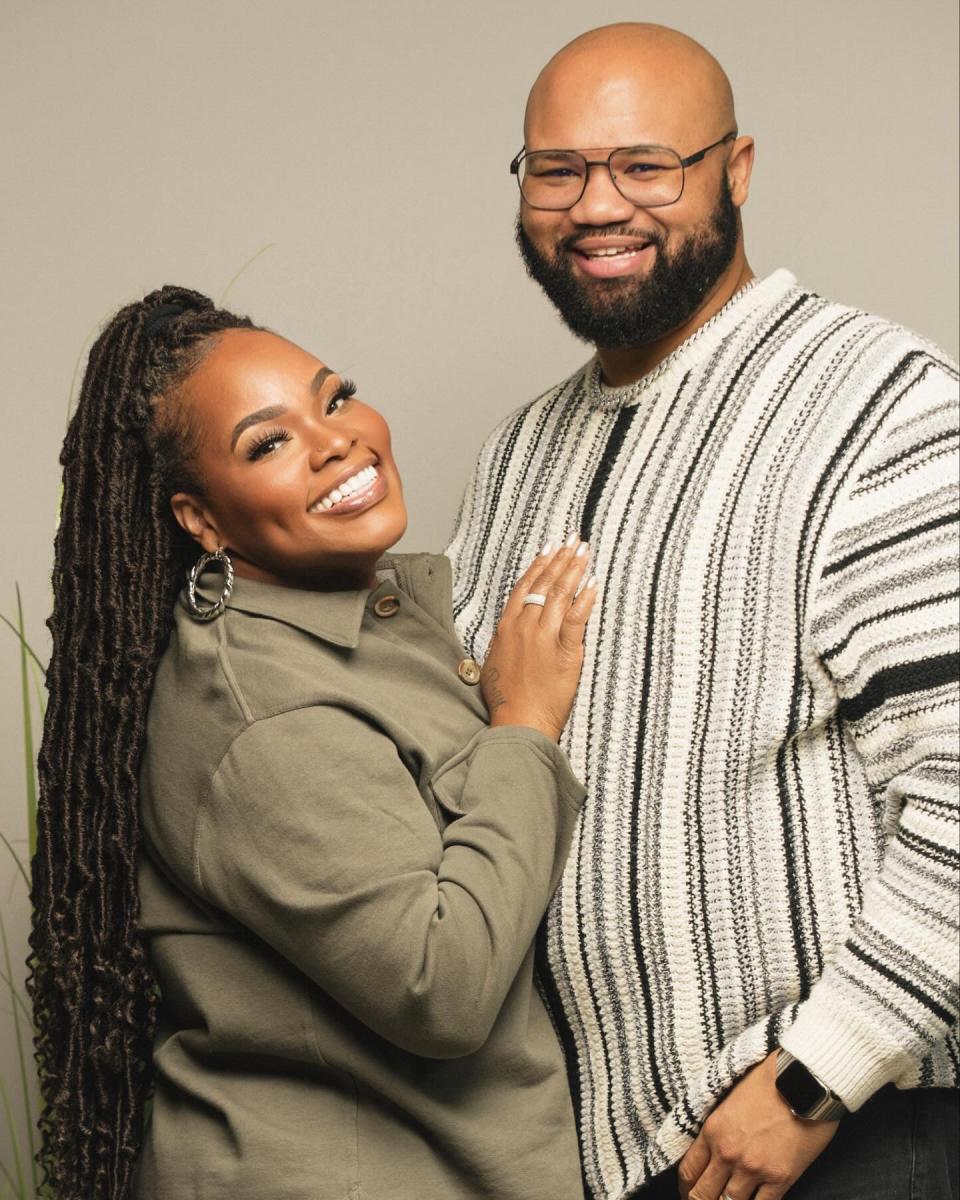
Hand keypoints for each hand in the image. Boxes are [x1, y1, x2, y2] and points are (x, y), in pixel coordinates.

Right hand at [480, 537, 596, 740]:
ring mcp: (544, 638)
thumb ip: (503, 642)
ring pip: (560, 594)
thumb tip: (508, 632)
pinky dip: (585, 599)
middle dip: (561, 559)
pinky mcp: (565, 652)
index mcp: (506, 627)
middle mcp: (524, 627)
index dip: (539, 565)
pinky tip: (593, 583)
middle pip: (544, 584)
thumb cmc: (505, 700)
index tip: (550, 549)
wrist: (519, 722)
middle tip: (574, 540)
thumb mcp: (494, 664)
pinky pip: (577, 618)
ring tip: (585, 551)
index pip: (525, 586)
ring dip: (574, 569)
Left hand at [677, 1051, 837, 1199]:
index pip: (687, 1171)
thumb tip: (710, 1149)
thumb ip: (717, 1127)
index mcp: (712, 1130)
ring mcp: (754, 1168)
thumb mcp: (730, 1098)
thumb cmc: (768, 1082)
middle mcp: (728, 1153)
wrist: (804, 1080)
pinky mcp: (780, 1178)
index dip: (684, 1188)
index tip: (688, 1193)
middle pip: (702, 1195)